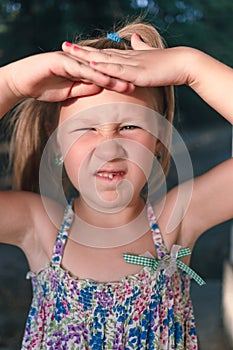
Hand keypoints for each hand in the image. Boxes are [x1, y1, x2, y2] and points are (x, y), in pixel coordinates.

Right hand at [1, 51, 134, 102]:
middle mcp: (78, 63)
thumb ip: (84, 89)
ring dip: (111, 77)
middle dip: (120, 78)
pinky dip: (92, 75)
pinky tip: (103, 80)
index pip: (103, 75)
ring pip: (95, 69)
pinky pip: (80, 69)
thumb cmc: (44, 87)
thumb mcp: (68, 92)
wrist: (22, 81)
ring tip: (126, 85)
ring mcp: (70, 61)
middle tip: (138, 85)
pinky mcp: (61, 62)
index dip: (118, 82)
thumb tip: (99, 90)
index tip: (133, 89)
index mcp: (81, 70)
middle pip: (104, 70)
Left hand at [62, 34, 192, 87]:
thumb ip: (140, 49)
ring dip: (86, 56)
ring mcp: (130, 64)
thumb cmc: (167, 63)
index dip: (88, 51)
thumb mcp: (149, 56)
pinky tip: (91, 64)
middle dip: (80, 51)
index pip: (104, 54)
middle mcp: (125, 59)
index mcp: (127, 58)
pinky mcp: (136, 73)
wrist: (182, 64)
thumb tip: (135, 39)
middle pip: (99, 53)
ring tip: (70, 51)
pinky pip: (117, 70)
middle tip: (63, 45)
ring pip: (104, 59)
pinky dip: (103, 67)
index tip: (74, 49)